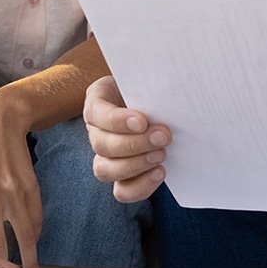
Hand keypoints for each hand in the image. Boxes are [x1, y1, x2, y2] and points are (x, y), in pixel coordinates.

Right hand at [84, 75, 169, 202]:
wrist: (158, 102)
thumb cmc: (151, 85)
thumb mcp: (147, 77)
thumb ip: (152, 81)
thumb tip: (170, 86)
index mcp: (98, 100)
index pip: (97, 112)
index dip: (117, 121)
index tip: (142, 121)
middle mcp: (96, 129)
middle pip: (101, 145)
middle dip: (135, 144)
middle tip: (163, 136)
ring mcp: (105, 155)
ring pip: (104, 170)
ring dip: (135, 166)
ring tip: (161, 155)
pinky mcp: (121, 175)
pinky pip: (121, 191)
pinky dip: (140, 187)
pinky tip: (159, 172)